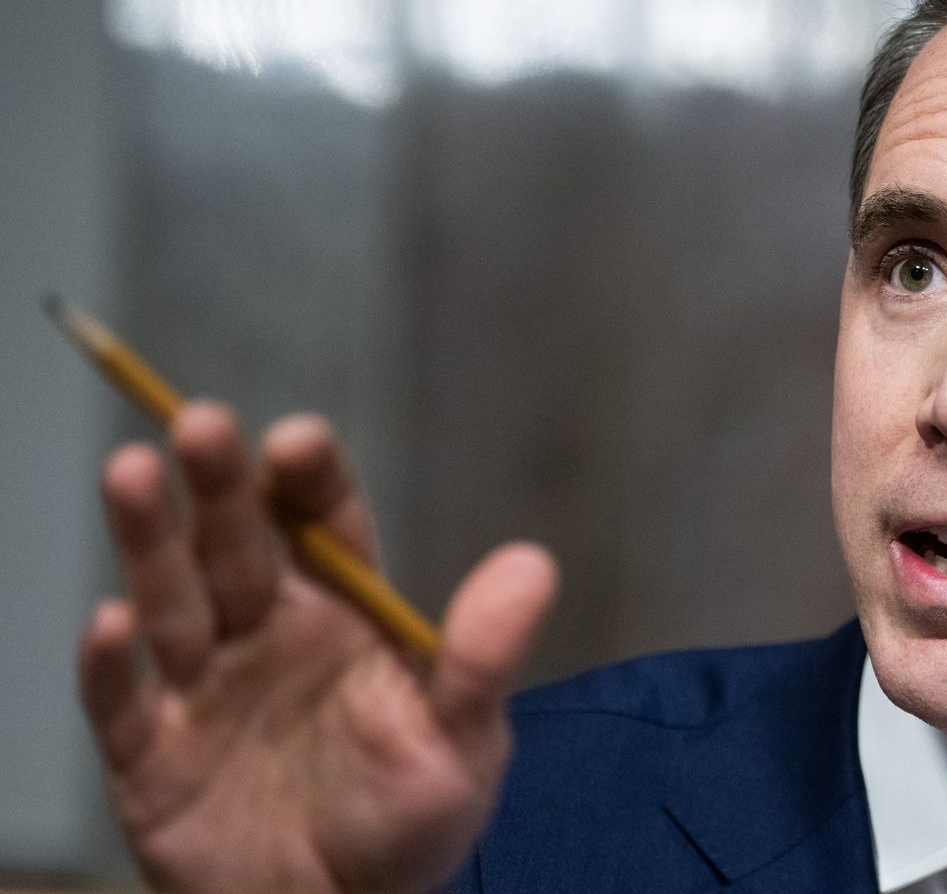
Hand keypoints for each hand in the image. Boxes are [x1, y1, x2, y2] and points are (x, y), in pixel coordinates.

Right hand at [78, 401, 556, 893]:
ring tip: (129, 472)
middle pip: (238, 542)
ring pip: (172, 599)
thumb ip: (484, 657)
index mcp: (345, 614)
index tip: (295, 441)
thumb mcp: (464, 741)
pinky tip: (112, 622)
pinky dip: (112, 665)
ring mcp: (205, 688)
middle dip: (219, 484)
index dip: (308, 476)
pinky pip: (125, 703)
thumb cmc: (410, 824)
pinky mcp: (153, 756)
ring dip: (149, 540)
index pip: (323, 524)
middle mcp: (268, 632)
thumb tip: (534, 563)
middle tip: (203, 422)